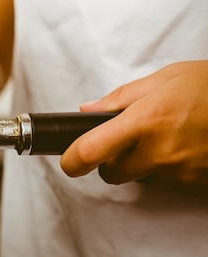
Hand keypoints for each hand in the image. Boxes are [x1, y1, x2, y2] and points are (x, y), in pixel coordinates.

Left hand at [61, 60, 207, 193]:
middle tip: (124, 140)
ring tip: (163, 136)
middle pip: (112, 174)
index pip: (92, 150)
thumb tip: (88, 110)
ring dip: (142, 164)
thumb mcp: (162, 79)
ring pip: (141, 179)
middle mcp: (160, 151)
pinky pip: (168, 182)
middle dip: (110, 161)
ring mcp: (180, 171)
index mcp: (144, 120)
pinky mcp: (197, 184)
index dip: (72, 160)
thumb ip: (120, 98)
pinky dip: (166, 169)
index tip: (67, 162)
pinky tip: (180, 147)